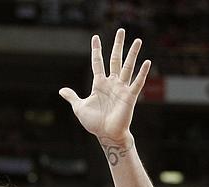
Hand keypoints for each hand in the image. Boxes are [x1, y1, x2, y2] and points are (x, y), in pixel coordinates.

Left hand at [59, 29, 150, 145]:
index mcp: (99, 84)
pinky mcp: (130, 97)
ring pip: (128, 67)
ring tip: (137, 40)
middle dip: (118, 45)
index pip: (98, 63)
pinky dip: (142, 73)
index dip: (96, 50)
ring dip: (132, 53)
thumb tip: (61, 90)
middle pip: (115, 59)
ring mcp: (121, 89)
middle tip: (121, 30)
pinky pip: (137, 83)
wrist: (106, 135)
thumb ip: (72, 97)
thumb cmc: (94, 123)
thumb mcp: (80, 108)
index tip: (95, 37)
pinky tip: (147, 62)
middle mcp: (112, 83)